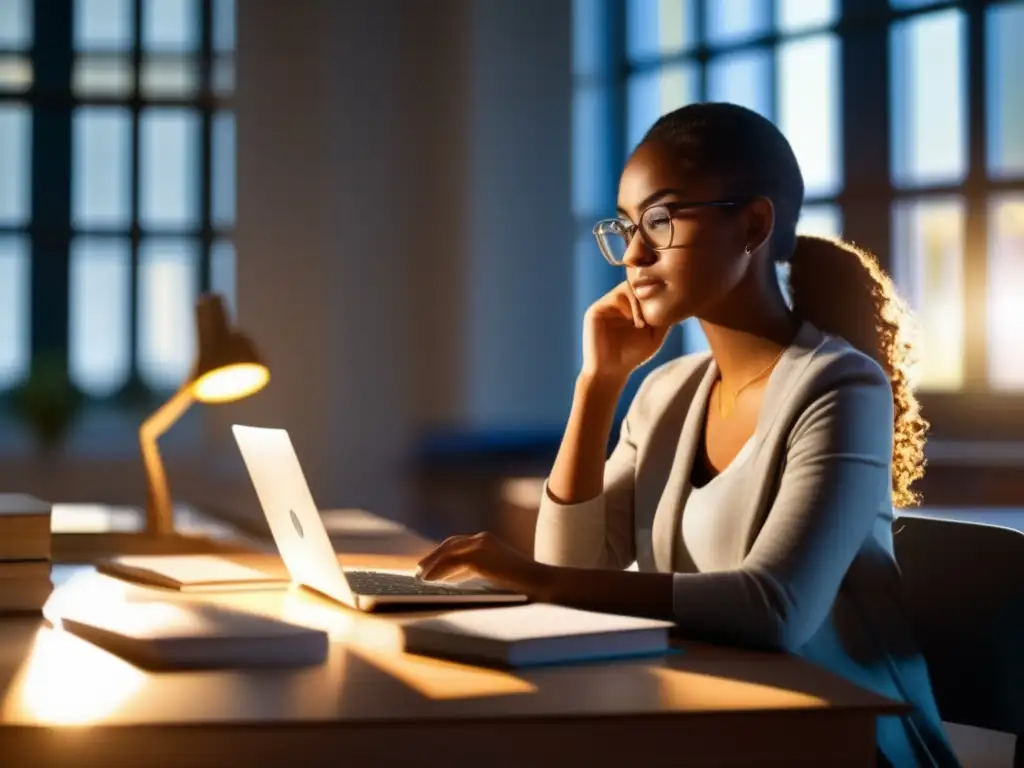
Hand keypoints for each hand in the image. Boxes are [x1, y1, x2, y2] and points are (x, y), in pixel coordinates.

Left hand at [416, 532, 550, 596]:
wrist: (539, 584)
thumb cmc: (520, 583)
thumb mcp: (495, 572)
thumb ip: (477, 569)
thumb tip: (451, 577)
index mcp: (487, 540)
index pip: (458, 544)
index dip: (442, 553)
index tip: (430, 564)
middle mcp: (482, 538)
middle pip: (449, 545)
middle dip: (433, 557)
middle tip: (420, 569)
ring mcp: (480, 546)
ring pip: (447, 553)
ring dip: (431, 565)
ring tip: (421, 577)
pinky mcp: (478, 558)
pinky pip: (451, 564)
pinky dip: (437, 572)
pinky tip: (430, 581)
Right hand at [582, 281, 669, 382]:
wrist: (610, 373)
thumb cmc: (632, 356)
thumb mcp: (655, 335)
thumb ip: (664, 317)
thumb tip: (679, 299)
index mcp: (628, 306)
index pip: (644, 286)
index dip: (658, 292)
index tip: (668, 307)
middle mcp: (616, 302)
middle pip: (637, 282)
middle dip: (650, 295)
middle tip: (658, 314)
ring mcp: (605, 305)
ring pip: (628, 287)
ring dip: (641, 302)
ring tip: (645, 323)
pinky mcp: (596, 311)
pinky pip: (615, 297)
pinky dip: (630, 307)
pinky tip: (637, 323)